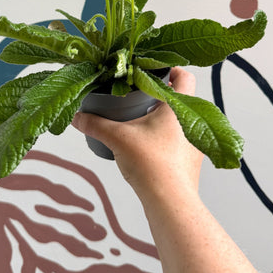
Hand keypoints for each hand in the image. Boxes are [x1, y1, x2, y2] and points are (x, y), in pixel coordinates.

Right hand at [72, 67, 203, 196]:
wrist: (170, 202)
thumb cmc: (152, 165)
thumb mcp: (117, 137)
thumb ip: (95, 124)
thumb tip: (77, 117)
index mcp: (179, 107)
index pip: (185, 75)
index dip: (171, 69)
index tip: (155, 71)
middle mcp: (192, 122)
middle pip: (182, 97)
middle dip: (162, 94)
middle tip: (142, 94)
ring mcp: (195, 143)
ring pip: (181, 120)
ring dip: (164, 117)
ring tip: (142, 120)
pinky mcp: (191, 161)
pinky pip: (180, 140)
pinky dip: (166, 137)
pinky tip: (148, 145)